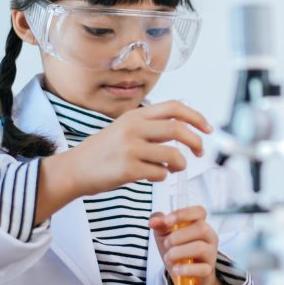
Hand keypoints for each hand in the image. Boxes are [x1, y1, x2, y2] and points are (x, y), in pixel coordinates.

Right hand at [36, 101, 211, 220]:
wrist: (75, 169)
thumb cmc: (104, 151)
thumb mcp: (125, 128)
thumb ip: (150, 125)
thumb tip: (183, 125)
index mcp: (135, 115)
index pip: (175, 108)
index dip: (196, 117)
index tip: (208, 129)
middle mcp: (134, 128)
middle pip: (179, 129)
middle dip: (196, 142)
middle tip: (200, 153)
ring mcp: (130, 149)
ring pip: (173, 155)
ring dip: (181, 164)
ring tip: (174, 168)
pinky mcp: (128, 170)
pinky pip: (160, 173)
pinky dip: (163, 176)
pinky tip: (154, 176)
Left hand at [149, 205, 223, 284]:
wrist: (185, 277)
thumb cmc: (177, 251)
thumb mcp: (165, 236)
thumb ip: (160, 225)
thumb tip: (153, 221)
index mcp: (200, 224)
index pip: (199, 211)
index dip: (183, 213)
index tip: (167, 221)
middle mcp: (209, 237)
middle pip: (201, 227)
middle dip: (178, 236)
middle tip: (166, 244)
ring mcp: (211, 254)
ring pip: (200, 248)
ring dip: (179, 252)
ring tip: (168, 257)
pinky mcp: (208, 271)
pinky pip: (202, 269)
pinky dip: (186, 269)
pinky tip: (176, 270)